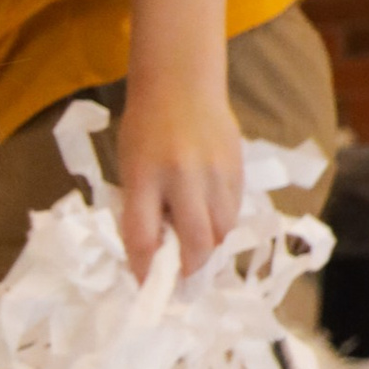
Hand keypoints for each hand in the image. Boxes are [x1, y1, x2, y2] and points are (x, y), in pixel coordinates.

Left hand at [115, 75, 243, 280]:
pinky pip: (233, 211)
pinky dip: (221, 224)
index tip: (145, 285)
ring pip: (221, 231)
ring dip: (208, 248)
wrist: (181, 84)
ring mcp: (215, 172)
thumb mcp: (130, 167)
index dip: (144, 269)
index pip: (143, 237)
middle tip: (180, 276)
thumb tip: (154, 252)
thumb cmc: (146, 128)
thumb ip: (140, 207)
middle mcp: (183, 176)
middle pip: (196, 241)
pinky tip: (209, 221)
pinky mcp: (238, 169)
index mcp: (145, 176)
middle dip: (188, 268)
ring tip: (195, 250)